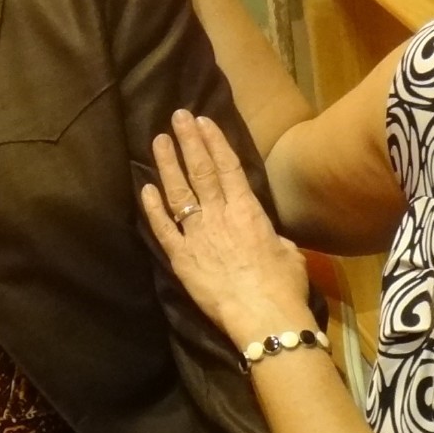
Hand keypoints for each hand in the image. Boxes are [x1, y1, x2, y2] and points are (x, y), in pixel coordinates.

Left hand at [140, 111, 312, 348]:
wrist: (263, 316)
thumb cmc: (283, 285)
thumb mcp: (288, 252)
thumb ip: (274, 238)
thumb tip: (269, 238)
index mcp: (247, 210)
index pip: (227, 166)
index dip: (213, 141)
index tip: (202, 121)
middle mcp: (219, 215)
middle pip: (200, 171)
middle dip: (188, 141)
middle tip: (177, 117)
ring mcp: (197, 235)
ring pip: (178, 192)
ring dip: (167, 164)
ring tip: (159, 140)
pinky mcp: (180, 258)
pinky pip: (162, 228)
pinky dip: (152, 207)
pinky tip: (144, 188)